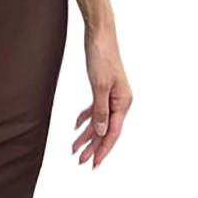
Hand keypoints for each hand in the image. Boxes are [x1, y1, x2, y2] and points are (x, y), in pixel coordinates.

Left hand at [72, 25, 132, 168]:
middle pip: (106, 130)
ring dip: (87, 135)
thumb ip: (100, 110)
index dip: (103, 149)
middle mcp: (120, 101)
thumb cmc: (102, 56)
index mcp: (123, 102)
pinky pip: (95, 109)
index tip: (94, 163)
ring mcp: (112, 95)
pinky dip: (85, 117)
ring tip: (75, 149)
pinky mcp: (103, 88)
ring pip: (99, 121)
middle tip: (80, 161)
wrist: (100, 34)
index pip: (113, 132)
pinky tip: (76, 126)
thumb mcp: (99, 85)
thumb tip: (101, 132)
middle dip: (93, 146)